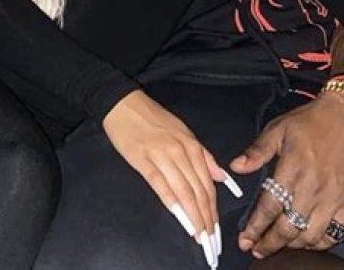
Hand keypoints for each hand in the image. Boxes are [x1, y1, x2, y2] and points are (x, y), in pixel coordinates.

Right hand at [103, 90, 224, 264]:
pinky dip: (171, 202)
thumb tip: (220, 176)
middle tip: (210, 240)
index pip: (207, 183)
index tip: (215, 228)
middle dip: (206, 217)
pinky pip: (159, 184)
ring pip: (183, 190)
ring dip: (192, 215)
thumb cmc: (153, 117)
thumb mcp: (183, 131)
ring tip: (198, 235)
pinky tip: (178, 216)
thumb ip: (202, 155)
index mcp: (191, 145)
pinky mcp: (142, 159)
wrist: (124, 104)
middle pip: (198, 190)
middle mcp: (180, 151)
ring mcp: (161, 155)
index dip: (212, 209)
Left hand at [230, 93, 343, 257]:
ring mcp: (334, 197)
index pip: (270, 207)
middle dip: (270, 242)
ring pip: (311, 235)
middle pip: (289, 227)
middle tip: (259, 249)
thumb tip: (236, 166)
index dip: (255, 227)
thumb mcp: (278, 129)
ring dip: (293, 245)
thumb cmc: (312, 121)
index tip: (245, 239)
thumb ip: (257, 151)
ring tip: (281, 245)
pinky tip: (309, 241)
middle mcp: (313, 187)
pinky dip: (321, 242)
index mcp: (292, 169)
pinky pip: (336, 232)